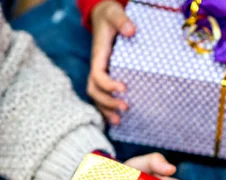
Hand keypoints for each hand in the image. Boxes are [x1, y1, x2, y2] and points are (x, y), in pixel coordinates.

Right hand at [89, 1, 135, 123]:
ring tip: (119, 121)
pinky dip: (107, 111)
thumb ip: (121, 20)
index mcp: (98, 57)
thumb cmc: (110, 16)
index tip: (124, 88)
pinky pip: (102, 98)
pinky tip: (117, 120)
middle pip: (95, 91)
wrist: (105, 18)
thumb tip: (131, 30)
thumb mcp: (114, 13)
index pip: (98, 76)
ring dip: (106, 111)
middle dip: (108, 102)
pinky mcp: (104, 80)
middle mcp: (96, 69)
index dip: (108, 84)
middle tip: (126, 107)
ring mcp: (99, 76)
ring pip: (97, 98)